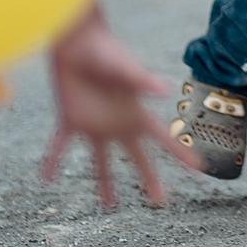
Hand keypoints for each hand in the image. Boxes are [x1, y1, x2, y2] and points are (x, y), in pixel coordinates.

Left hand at [40, 9, 199, 208]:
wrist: (78, 41)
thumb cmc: (106, 51)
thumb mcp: (125, 68)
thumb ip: (141, 80)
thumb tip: (165, 90)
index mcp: (136, 113)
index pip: (164, 138)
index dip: (182, 153)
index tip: (200, 168)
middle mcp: (117, 124)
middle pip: (137, 158)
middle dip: (149, 179)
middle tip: (160, 201)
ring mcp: (94, 124)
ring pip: (100, 161)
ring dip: (104, 183)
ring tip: (108, 205)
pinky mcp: (70, 119)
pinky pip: (60, 145)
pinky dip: (52, 160)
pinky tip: (46, 178)